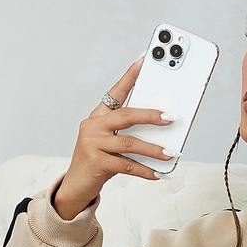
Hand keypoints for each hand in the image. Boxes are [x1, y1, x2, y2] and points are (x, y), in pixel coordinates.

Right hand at [55, 54, 176, 216]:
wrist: (76, 185)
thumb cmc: (98, 161)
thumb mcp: (112, 144)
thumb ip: (129, 135)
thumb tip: (161, 134)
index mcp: (97, 117)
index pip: (116, 92)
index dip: (130, 76)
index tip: (144, 61)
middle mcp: (93, 126)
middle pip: (126, 116)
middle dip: (150, 115)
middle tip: (170, 117)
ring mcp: (93, 143)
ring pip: (129, 143)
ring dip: (153, 149)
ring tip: (170, 153)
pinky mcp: (96, 162)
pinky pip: (127, 165)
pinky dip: (144, 170)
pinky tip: (157, 174)